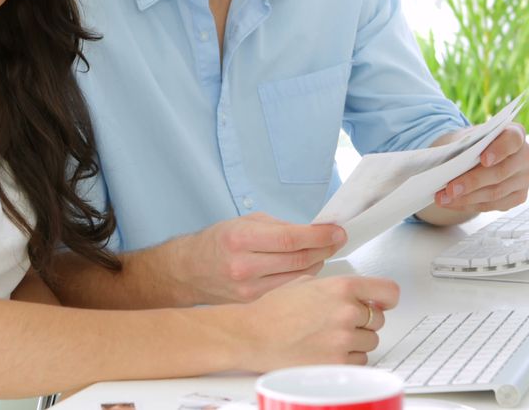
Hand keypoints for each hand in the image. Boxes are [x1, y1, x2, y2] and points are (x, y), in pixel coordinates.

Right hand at [172, 213, 346, 303]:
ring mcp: (249, 290)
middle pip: (299, 260)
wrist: (190, 272)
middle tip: (336, 241)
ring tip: (322, 254)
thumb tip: (316, 231)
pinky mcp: (254, 305)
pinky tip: (307, 271)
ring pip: (299, 279)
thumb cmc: (219, 242)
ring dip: (317, 265)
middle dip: (324, 248)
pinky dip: (304, 281)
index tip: (337, 231)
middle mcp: (244, 266)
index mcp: (241, 239)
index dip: (320, 235)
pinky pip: (290, 292)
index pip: (291, 238)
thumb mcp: (246, 222)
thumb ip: (281, 227)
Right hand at [239, 275, 399, 370]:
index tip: (383, 304)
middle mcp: (346, 311)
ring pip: (370, 343)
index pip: (388, 291)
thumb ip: (337, 287)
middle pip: (378, 320)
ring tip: (327, 337)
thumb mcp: (306, 282)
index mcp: (341, 287)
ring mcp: (343, 339)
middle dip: (363, 322)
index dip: (387, 299)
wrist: (253, 334)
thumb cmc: (274, 310)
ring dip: (355, 341)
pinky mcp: (337, 362)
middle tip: (338, 323)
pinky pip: (359, 361)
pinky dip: (347, 358)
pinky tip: (325, 350)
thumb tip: (358, 294)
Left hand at [435, 122, 528, 212]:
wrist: (476, 154)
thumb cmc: (472, 144)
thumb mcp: (467, 139)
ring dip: (467, 198)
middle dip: (473, 182)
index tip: (483, 159)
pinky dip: (470, 205)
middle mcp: (527, 155)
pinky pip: (494, 205)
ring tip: (444, 198)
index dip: (499, 150)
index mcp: (516, 133)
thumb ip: (466, 149)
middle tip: (450, 189)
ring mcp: (526, 177)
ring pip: (496, 192)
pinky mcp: (519, 196)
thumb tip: (451, 168)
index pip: (513, 140)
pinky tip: (453, 203)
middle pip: (501, 172)